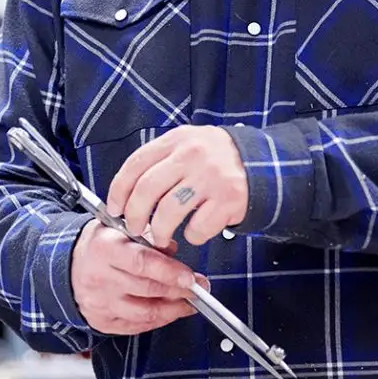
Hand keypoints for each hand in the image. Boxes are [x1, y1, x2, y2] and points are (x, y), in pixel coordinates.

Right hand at [69, 219, 206, 334]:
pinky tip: (169, 312)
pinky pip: (137, 326)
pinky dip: (158, 320)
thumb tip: (173, 250)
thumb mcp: (119, 230)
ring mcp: (100, 303)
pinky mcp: (102, 321)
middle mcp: (100, 277)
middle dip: (180, 290)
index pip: (142, 262)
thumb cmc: (98, 247)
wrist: (66, 268)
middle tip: (199, 288)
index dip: (170, 272)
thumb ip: (148, 238)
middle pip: (149, 289)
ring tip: (188, 302)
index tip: (190, 277)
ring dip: (174, 309)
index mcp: (104, 249)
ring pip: (146, 312)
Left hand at [106, 125, 247, 246]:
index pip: (135, 165)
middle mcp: (192, 155)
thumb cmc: (214, 160)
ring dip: (159, 232)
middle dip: (134, 216)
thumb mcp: (186, 146)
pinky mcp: (229, 199)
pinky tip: (194, 231)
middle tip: (134, 229)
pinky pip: (198, 227)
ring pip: (168, 212)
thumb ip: (160, 162)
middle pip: (146, 190)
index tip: (114, 209)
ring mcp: (211, 177)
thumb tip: (125, 195)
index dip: (118, 191)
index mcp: (176, 141)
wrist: (262, 162)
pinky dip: (192, 236)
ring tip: (160, 238)